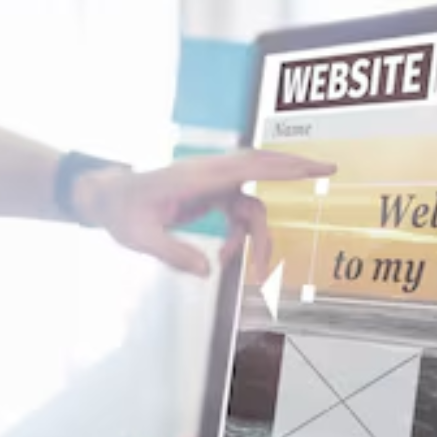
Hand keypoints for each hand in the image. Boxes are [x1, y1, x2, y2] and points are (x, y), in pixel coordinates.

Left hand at [73, 149, 334, 278]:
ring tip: (245, 267)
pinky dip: (240, 234)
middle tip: (331, 170)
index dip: (283, 165)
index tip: (314, 165)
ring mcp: (211, 181)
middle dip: (295, 170)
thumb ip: (173, 254)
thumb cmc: (121, 212)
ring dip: (254, 235)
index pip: (248, 166)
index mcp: (196, 176)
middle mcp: (209, 173)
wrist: (106, 198)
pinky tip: (226, 255)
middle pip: (262, 167)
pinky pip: (239, 210)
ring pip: (252, 202)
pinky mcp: (211, 192)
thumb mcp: (139, 238)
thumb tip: (208, 272)